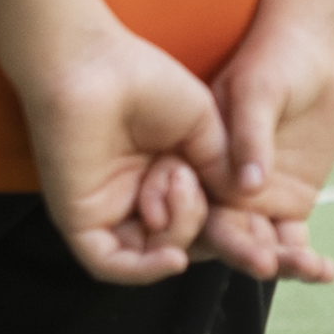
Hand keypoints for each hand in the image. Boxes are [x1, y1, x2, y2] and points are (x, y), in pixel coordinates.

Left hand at [11, 22, 224, 287]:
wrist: (96, 64)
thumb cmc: (146, 81)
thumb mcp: (205, 129)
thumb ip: (224, 170)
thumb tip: (245, 206)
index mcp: (166, 177)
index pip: (202, 223)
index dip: (232, 229)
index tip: (255, 222)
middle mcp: (136, 198)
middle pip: (180, 242)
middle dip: (198, 220)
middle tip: (189, 173)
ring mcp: (107, 210)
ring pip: (150, 255)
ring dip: (176, 231)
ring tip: (173, 180)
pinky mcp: (78, 218)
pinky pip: (109, 263)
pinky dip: (143, 270)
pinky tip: (173, 257)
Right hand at [196, 14, 333, 285]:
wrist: (315, 53)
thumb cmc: (276, 60)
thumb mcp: (258, 92)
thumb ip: (249, 136)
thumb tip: (248, 186)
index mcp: (196, 161)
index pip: (191, 205)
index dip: (205, 230)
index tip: (232, 242)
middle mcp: (218, 188)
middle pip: (224, 234)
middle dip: (246, 254)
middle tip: (268, 265)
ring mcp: (253, 200)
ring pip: (260, 244)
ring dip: (281, 262)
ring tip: (309, 268)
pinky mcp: (288, 203)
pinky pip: (293, 240)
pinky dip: (307, 259)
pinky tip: (325, 271)